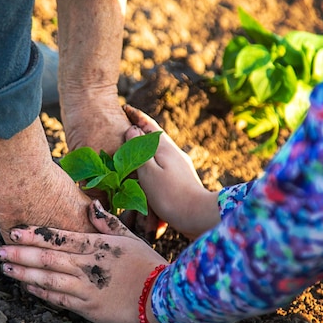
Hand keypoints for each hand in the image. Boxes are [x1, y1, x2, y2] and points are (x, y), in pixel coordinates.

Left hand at [0, 200, 168, 322]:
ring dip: (25, 274)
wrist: (162, 296)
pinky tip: (28, 288)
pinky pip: (59, 299)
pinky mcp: (87, 307)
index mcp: (96, 246)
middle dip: (21, 254)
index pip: (58, 238)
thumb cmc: (146, 263)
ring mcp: (86, 288)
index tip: (14, 231)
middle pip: (47, 258)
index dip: (34, 234)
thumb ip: (107, 222)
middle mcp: (87, 266)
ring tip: (6, 268)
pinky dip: (42, 293)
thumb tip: (90, 204)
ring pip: (48, 280)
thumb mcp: (129, 237)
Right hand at [123, 105, 219, 238]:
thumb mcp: (148, 171)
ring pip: (160, 149)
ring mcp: (180, 165)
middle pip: (155, 135)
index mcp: (165, 147)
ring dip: (147, 145)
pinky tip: (148, 167)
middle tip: (127, 122)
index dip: (136, 116)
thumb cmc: (169, 194)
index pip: (149, 125)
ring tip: (134, 144)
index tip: (125, 107)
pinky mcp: (182, 178)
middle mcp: (174, 152)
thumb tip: (132, 129)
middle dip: (142, 128)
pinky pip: (163, 163)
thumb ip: (138, 149)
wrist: (197, 215)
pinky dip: (152, 160)